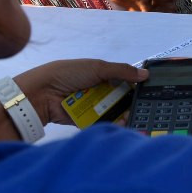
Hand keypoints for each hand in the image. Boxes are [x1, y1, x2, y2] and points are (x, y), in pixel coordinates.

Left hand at [14, 59, 147, 126]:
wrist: (42, 93)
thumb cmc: (69, 74)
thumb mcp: (97, 67)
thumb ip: (122, 71)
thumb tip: (146, 74)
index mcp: (101, 75)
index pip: (123, 81)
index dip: (135, 86)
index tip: (149, 91)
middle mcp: (98, 91)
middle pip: (120, 98)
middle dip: (131, 103)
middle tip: (144, 108)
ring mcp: (92, 106)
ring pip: (113, 112)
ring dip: (123, 114)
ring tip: (135, 118)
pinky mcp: (85, 121)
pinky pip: (101, 123)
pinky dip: (110, 124)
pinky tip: (121, 124)